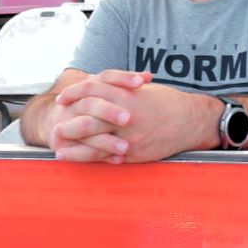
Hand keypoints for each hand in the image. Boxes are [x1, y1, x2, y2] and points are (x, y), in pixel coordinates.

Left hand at [54, 73, 221, 163]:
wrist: (191, 121)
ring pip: (95, 144)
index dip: (73, 93)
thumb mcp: (140, 89)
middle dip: (68, 125)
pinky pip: (109, 158)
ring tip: (60, 151)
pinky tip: (82, 161)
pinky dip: (93, 160)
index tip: (62, 99)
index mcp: (126, 94)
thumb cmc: (166, 102)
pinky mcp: (135, 153)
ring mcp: (129, 137)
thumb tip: (93, 87)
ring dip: (75, 149)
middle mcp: (125, 115)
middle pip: (88, 120)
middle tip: (56, 128)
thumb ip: (117, 88)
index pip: (91, 90)